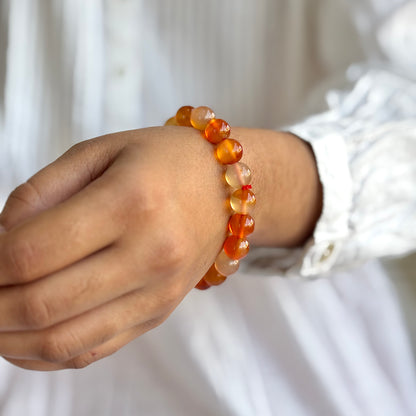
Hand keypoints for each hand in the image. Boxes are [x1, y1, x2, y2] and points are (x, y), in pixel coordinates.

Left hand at [0, 126, 321, 370]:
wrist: (224, 190)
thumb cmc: (163, 161)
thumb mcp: (101, 152)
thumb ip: (41, 191)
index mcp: (130, 202)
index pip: (32, 253)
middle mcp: (149, 255)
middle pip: (43, 304)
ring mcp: (157, 292)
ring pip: (64, 341)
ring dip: (9, 339)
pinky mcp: (159, 313)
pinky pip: (93, 350)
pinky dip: (46, 354)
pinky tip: (25, 338)